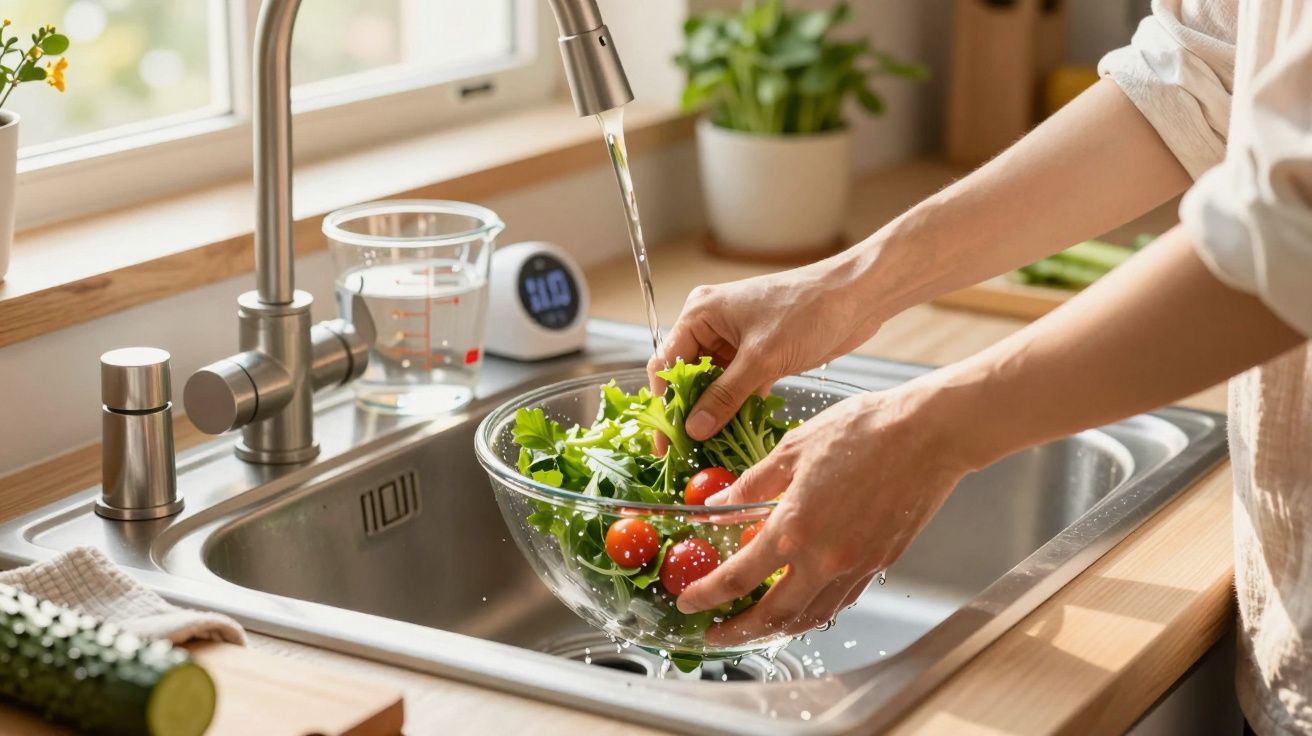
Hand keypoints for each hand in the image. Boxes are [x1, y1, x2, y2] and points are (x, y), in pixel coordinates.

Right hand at [649, 251, 887, 440]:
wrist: (856, 296)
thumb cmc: (806, 310)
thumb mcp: (761, 357)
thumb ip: (725, 396)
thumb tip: (695, 428)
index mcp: (701, 313)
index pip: (667, 362)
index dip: (665, 403)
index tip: (667, 440)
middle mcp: (713, 325)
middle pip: (688, 376)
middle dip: (688, 412)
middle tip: (686, 451)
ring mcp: (737, 340)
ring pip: (714, 385)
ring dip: (714, 414)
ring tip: (710, 450)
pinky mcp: (760, 354)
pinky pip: (738, 387)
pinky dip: (737, 408)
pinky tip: (736, 436)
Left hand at [675, 381, 970, 645]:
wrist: (929, 433)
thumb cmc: (865, 430)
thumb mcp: (792, 448)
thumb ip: (750, 484)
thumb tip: (717, 505)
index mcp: (794, 529)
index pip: (737, 578)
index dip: (706, 595)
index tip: (688, 601)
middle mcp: (824, 559)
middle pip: (772, 615)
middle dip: (738, 631)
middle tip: (715, 633)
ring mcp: (856, 565)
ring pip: (809, 616)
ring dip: (777, 628)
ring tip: (755, 626)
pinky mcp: (880, 562)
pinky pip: (840, 600)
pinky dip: (814, 609)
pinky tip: (802, 601)